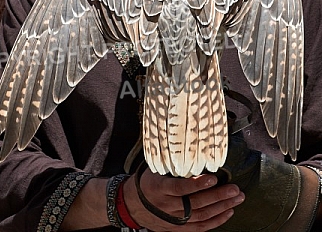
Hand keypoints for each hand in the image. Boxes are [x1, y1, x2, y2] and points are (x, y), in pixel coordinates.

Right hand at [123, 168, 243, 230]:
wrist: (133, 205)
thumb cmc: (148, 181)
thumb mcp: (154, 169)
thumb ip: (170, 163)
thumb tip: (190, 147)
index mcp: (159, 188)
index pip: (180, 188)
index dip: (197, 184)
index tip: (212, 177)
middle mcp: (167, 206)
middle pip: (196, 203)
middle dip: (218, 196)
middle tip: (234, 188)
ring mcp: (174, 219)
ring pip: (201, 215)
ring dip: (222, 207)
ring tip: (237, 198)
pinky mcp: (179, 228)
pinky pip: (201, 227)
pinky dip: (216, 220)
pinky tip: (228, 212)